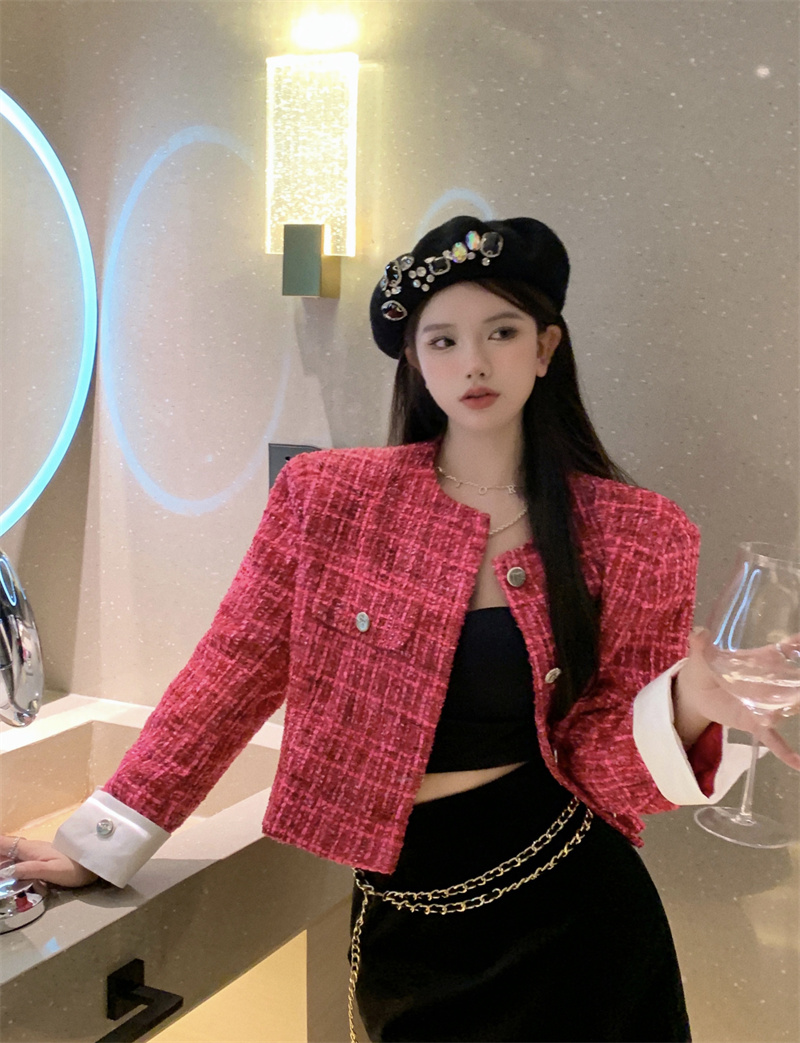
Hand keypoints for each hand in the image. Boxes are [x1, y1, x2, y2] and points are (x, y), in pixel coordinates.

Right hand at [1, 835, 98, 887]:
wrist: (95, 862)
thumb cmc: (75, 868)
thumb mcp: (52, 871)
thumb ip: (29, 870)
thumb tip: (5, 872)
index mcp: (31, 850)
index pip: (5, 843)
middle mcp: (32, 849)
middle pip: (6, 847)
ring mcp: (38, 852)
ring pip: (12, 852)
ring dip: (2, 855)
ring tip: (1, 866)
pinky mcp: (43, 858)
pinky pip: (19, 857)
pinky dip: (8, 860)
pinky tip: (7, 868)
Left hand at [675, 628, 799, 770]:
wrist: (696, 691)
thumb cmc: (705, 667)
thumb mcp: (701, 655)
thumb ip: (701, 645)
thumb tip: (698, 633)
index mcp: (759, 660)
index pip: (784, 652)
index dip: (796, 647)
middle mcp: (768, 682)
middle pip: (793, 682)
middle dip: (799, 684)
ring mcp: (764, 704)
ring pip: (786, 708)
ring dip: (792, 709)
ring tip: (791, 710)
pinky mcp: (756, 722)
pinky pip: (773, 738)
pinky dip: (785, 751)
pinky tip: (797, 764)